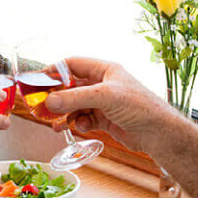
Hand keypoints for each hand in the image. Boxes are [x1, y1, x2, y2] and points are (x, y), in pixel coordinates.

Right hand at [43, 57, 174, 152]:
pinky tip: (79, 127)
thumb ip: (75, 98)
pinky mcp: (105, 119)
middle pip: (71, 87)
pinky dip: (78, 123)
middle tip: (42, 105)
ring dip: (65, 113)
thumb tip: (50, 101)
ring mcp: (104, 102)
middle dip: (57, 97)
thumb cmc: (140, 107)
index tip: (38, 81)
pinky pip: (83, 119)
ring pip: (75, 105)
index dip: (55, 71)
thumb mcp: (105, 97)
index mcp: (105, 70)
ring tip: (56, 123)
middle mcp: (103, 84)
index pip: (73, 64)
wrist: (159, 133)